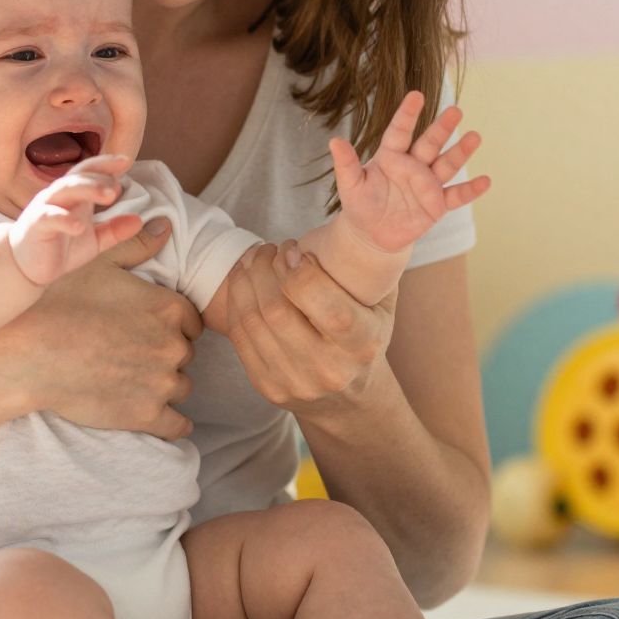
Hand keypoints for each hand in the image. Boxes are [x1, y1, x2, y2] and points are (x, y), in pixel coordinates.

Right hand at [0, 218, 200, 438]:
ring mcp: (162, 382)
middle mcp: (173, 345)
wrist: (28, 353)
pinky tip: (163, 418)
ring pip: (181, 386)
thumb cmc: (58, 301)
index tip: (149, 329)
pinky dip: (173, 423)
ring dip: (165, 385)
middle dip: (165, 353)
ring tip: (136, 381)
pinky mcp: (147, 415)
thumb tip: (165, 226)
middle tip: (135, 354)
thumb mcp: (96, 261)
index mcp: (168, 307)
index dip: (171, 325)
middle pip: (184, 353)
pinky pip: (177, 426)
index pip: (191, 321)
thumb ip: (136, 244)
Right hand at [9, 155, 143, 285]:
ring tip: (109, 196)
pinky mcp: (35, 226)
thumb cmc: (60, 246)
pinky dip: (64, 219)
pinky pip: (49, 217)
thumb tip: (139, 221)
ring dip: (87, 189)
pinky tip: (79, 226)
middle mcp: (59, 196)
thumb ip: (114, 230)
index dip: (106, 164)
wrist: (26, 266)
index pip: (89, 171)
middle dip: (99, 177)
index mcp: (74, 195)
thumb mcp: (93, 241)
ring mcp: (46, 208)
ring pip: (64, 189)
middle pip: (79, 176)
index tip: (126, 161)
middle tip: (118, 187)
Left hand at [217, 242, 397, 415]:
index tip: (294, 248)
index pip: (330, 309)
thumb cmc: (365, 334)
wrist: (349, 398)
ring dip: (246, 280)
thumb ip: (371, 266)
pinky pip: (240, 336)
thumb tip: (363, 220)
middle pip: (279, 311)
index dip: (302, 273)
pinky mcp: (267, 387)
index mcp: (363, 345)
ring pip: (254, 321)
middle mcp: (330, 370)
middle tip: (270, 249)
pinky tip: (244, 281)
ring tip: (255, 259)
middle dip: (265, 269)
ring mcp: (295, 383)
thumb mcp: (382, 303)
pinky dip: (236, 301)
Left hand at [329, 93, 490, 254]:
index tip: (416, 95)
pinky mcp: (437, 204)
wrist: (372, 235)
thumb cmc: (360, 205)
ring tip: (475, 136)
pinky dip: (471, 190)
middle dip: (442, 128)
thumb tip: (334, 141)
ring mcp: (427, 184)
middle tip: (455, 110)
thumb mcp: (349, 186)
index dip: (407, 114)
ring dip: (461, 152)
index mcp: (391, 156)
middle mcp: (413, 165)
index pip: (400, 131)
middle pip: (430, 143)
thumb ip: (346, 164)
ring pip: (446, 164)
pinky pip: (456, 196)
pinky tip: (486, 181)